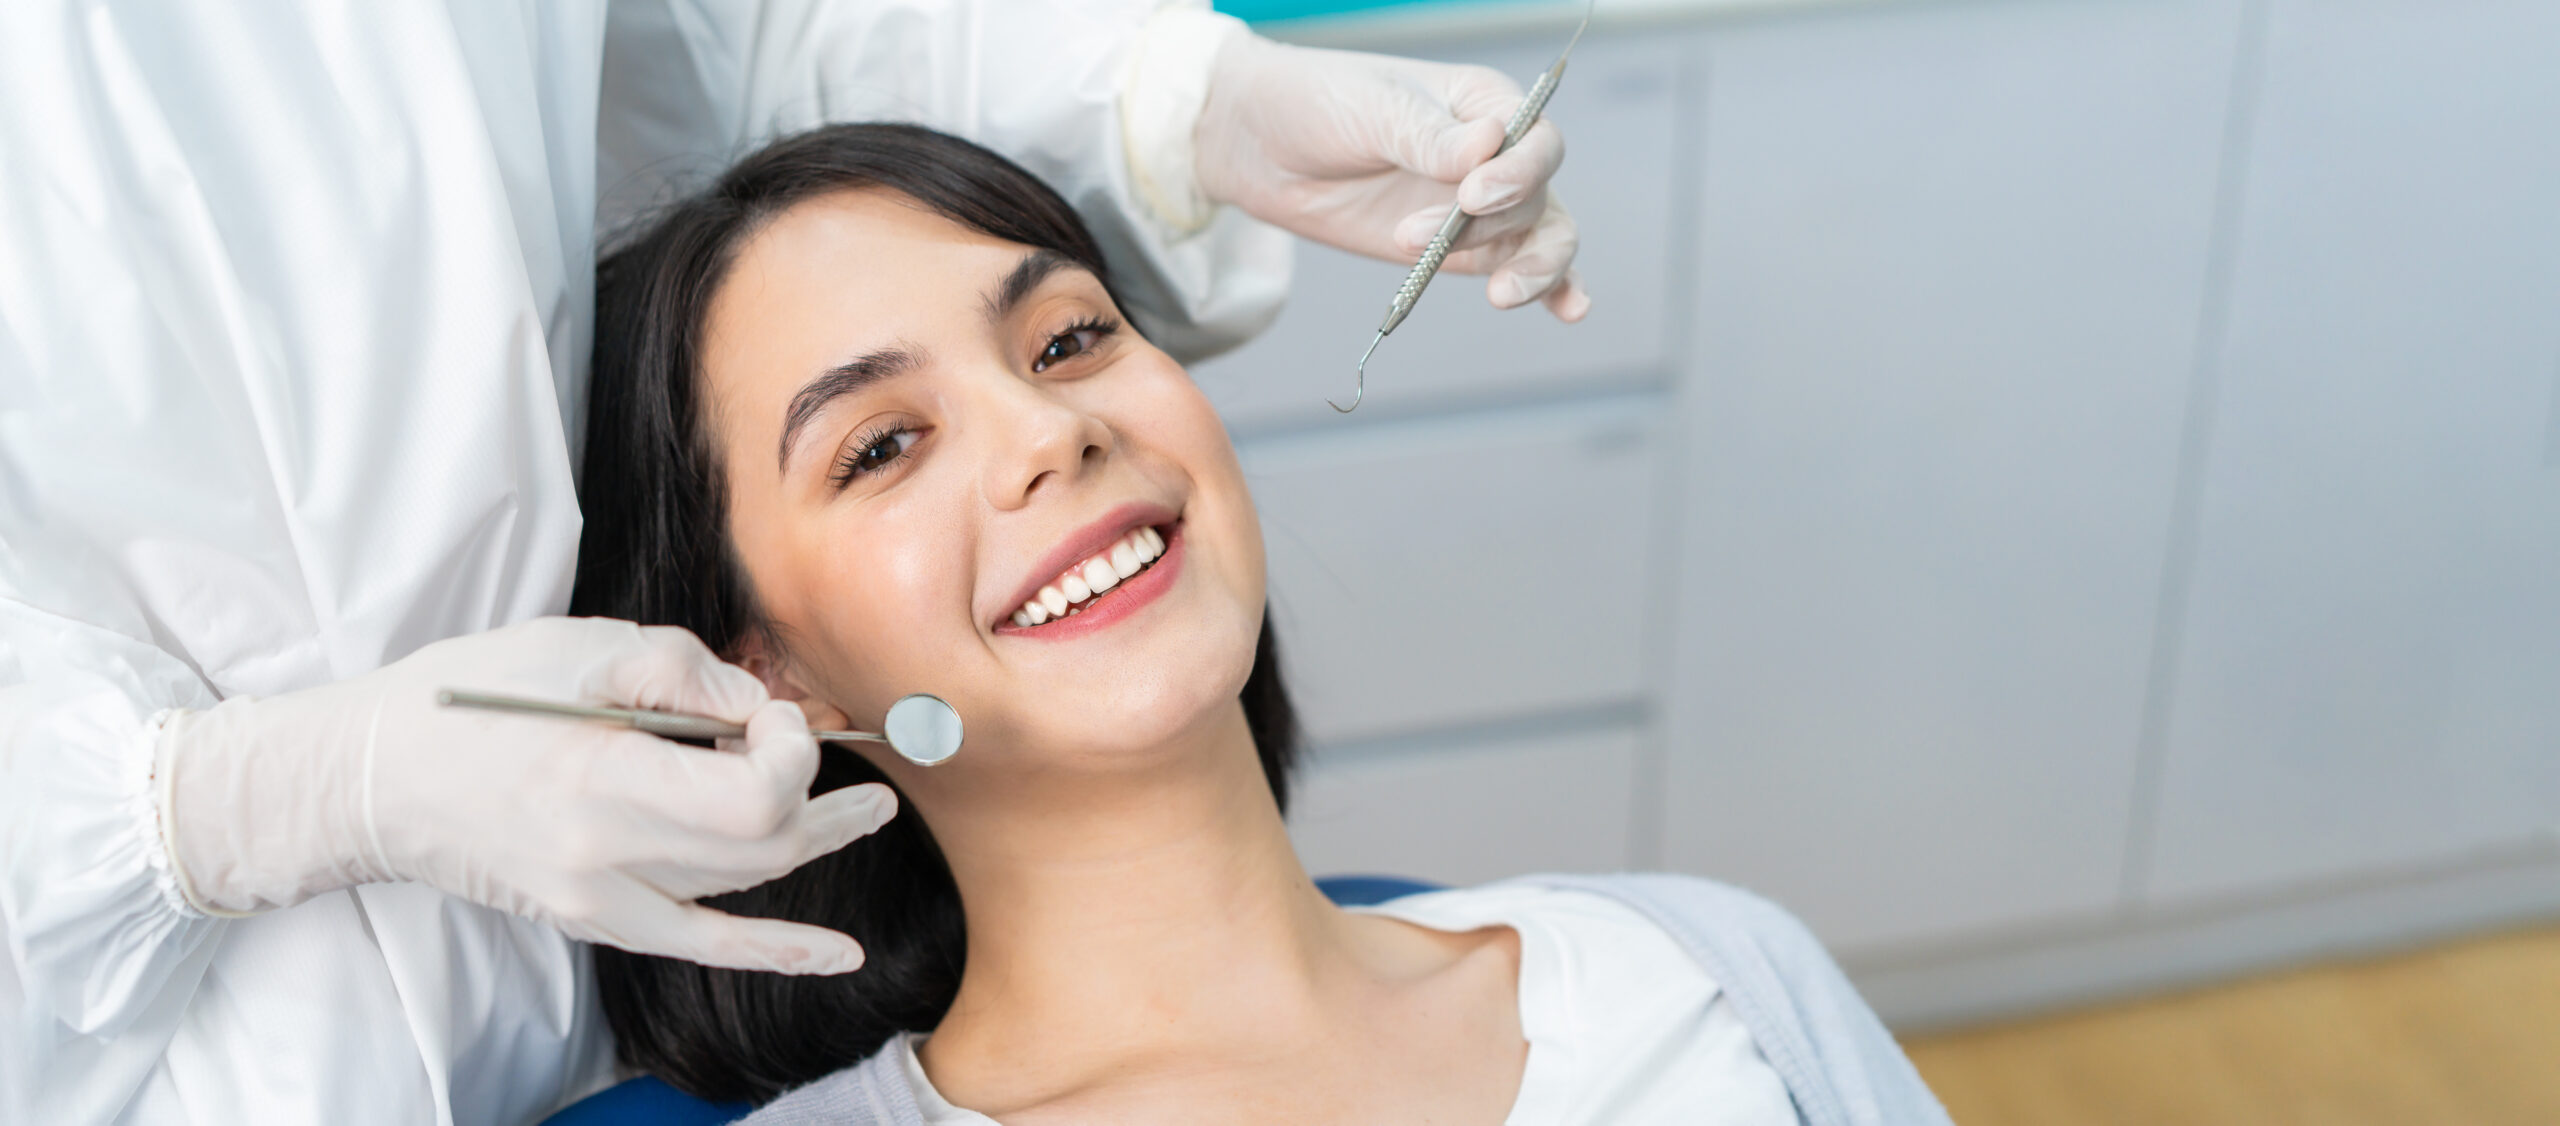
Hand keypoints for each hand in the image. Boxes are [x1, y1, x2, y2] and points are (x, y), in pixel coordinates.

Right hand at [159, 617, 891, 973]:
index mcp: (603, 780)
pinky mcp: (593, 918)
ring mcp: (600, 899)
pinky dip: (777, 948)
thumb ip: (686, 672)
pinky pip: (703, 944)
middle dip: (820, 796)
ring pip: (742, 886)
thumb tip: (761, 708)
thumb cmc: (471, 694)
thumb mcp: (582, 645)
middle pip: (761, 846)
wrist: (374, 777)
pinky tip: (840, 954)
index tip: (776, 714)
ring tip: (862, 810)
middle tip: (853, 758)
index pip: (752, 797)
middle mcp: (606, 856)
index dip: (791, 752)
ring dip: (809, 843)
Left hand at [1193, 34, 1588, 320]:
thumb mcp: (1370, 109)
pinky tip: (1569, 310)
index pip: (1535, 139)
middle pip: (1536, 196)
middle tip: (1424, 236)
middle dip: (1489, 225)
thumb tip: (1486, 147)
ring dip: (1532, 269)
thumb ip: (1427, 136)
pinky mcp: (1460, 250)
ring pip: (1541, 237)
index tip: (1471, 195)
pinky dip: (1553, 288)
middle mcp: (1494, 155)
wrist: (1262, 146)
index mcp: (1482, 104)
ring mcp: (1481, 206)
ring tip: (1500, 294)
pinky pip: (1519, 266)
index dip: (1517, 172)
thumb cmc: (1318, 104)